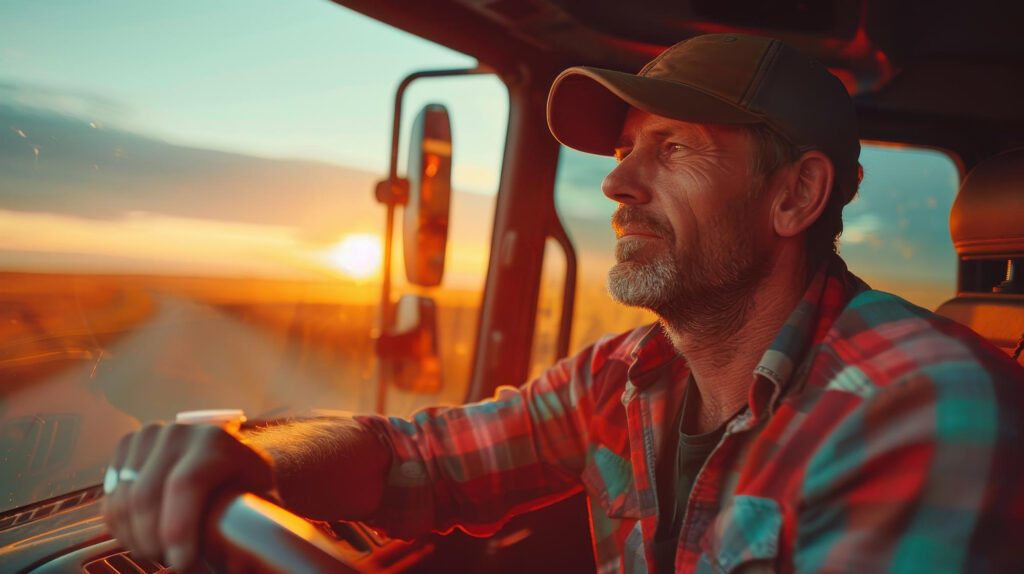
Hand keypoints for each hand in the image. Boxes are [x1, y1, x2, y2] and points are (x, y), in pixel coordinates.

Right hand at [101, 423, 277, 571]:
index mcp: (216, 443)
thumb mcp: (261, 499)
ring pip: (122, 501)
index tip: (184, 564)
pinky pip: (110, 499)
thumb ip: (259, 520)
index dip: (178, 530)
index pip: (185, 485)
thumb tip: (254, 549)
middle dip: (154, 543)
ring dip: (137, 539)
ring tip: (163, 552)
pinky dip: (122, 529)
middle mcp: (179, 433)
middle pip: (145, 497)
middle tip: (175, 564)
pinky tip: (145, 538)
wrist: (227, 460)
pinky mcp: (128, 446)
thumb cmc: (245, 486)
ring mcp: (150, 437)